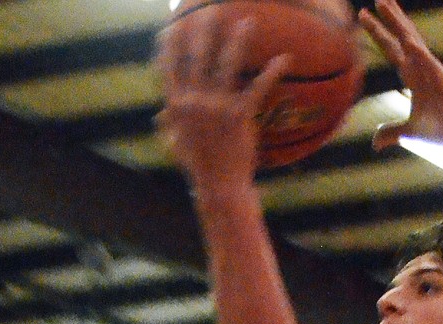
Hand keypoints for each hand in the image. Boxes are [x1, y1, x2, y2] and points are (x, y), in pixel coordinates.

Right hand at [159, 6, 291, 191]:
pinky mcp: (238, 115)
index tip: (175, 24)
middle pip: (197, 55)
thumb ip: (169, 127)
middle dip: (204, 29)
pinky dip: (272, 72)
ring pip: (226, 64)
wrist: (219, 186)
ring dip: (237, 40)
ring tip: (248, 21)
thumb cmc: (199, 167)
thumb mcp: (177, 145)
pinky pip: (257, 88)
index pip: (170, 66)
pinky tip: (284, 58)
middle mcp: (194, 100)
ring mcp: (216, 106)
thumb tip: (159, 118)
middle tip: (212, 9)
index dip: (172, 43)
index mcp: (176, 105)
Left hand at [361, 0, 442, 150]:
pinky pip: (425, 59)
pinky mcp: (442, 78)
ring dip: (396, 21)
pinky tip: (403, 32)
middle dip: (387, 19)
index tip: (365, 17)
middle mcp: (422, 68)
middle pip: (402, 37)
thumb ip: (392, 132)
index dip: (380, 34)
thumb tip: (375, 142)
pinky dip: (413, 46)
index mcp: (415, 77)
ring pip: (411, 40)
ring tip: (382, 1)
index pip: (393, 50)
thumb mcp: (410, 133)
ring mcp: (432, 70)